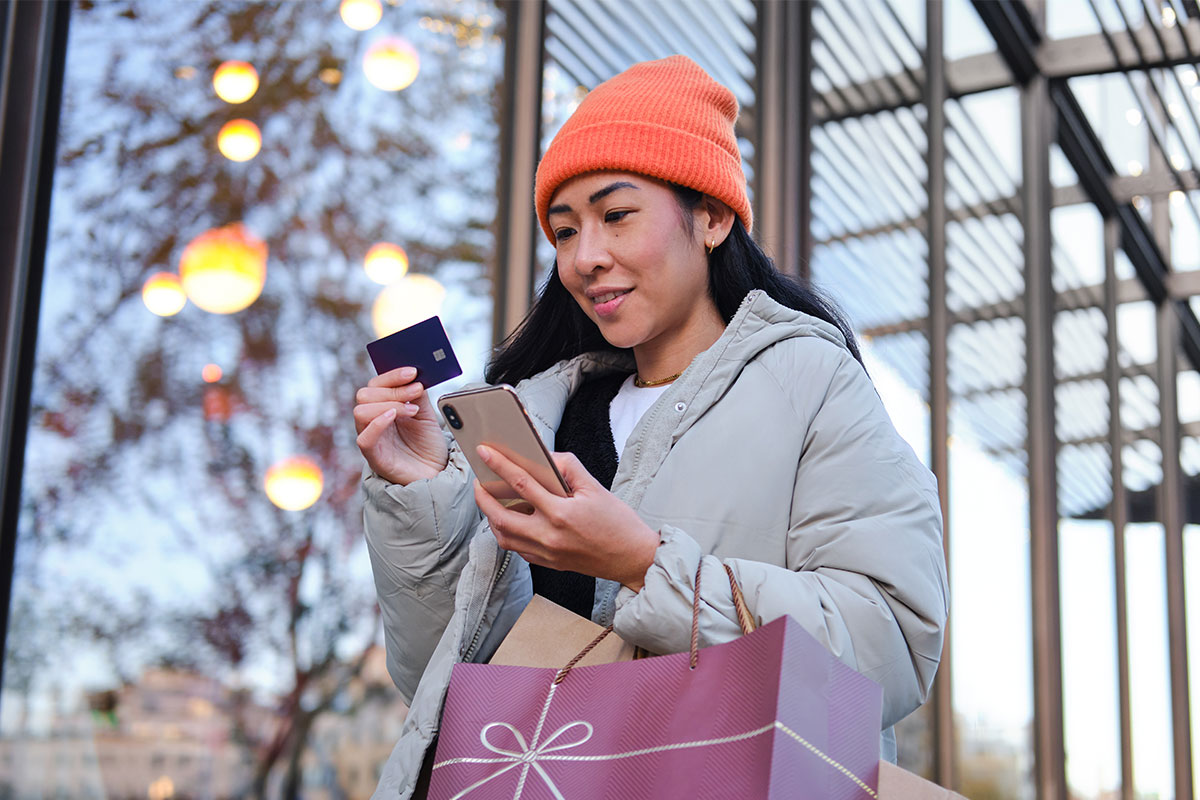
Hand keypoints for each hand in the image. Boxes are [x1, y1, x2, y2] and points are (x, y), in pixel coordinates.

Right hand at [353, 366, 447, 484]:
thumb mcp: (426, 414)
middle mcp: (373, 421)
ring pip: (360, 411)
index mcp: (382, 408)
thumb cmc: (428, 445)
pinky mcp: (375, 457)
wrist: (436, 474)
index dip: (392, 375)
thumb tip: (415, 374)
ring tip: (413, 409)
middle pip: (364, 395)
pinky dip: (377, 423)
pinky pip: (364, 438)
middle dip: (392, 389)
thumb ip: (418, 395)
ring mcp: (372, 438)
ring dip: (388, 404)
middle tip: (416, 391)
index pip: (375, 384)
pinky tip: (395, 416)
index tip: (413, 371)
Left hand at [472, 446, 658, 590]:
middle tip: (478, 482)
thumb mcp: (595, 488)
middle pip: (501, 516)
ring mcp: (546, 553)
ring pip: (504, 536)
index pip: (521, 484)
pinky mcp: (548, 563)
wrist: (632, 558)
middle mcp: (549, 536)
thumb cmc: (618, 524)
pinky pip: (517, 549)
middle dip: (483, 497)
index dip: (499, 465)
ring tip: (489, 501)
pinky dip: (507, 533)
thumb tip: (547, 457)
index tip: (484, 453)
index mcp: (561, 514)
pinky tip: (509, 520)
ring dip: (491, 517)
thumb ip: (569, 467)